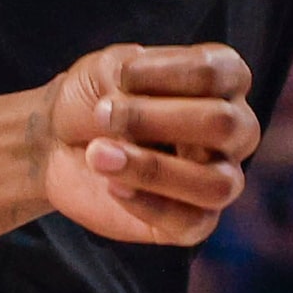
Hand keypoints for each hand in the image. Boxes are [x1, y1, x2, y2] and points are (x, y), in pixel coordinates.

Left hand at [39, 43, 260, 246]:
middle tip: (104, 114)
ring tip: (98, 154)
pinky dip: (147, 203)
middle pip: (225, 125)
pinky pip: (192, 223)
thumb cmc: (95, 98)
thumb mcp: (109, 70)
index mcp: (223, 81)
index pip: (220, 73)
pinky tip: (112, 186)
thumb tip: (155, 124)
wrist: (59, 142)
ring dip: (152, 168)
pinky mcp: (194, 222)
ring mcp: (219, 178)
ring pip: (217, 184)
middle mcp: (233, 130)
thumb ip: (139, 83)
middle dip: (157, 119)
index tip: (123, 75)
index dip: (169, 73)